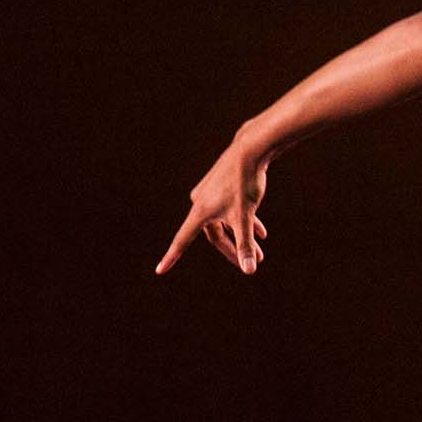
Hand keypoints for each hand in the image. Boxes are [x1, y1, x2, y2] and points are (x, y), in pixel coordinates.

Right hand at [155, 139, 270, 274]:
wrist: (250, 150)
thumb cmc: (245, 183)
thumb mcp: (245, 217)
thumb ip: (246, 245)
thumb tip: (249, 270)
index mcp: (200, 212)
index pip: (183, 240)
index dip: (172, 256)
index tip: (160, 270)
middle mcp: (200, 203)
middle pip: (215, 235)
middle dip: (234, 249)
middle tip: (252, 262)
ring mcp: (210, 194)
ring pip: (225, 223)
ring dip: (242, 237)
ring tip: (260, 253)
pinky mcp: (220, 188)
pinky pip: (229, 211)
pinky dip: (244, 221)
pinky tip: (261, 232)